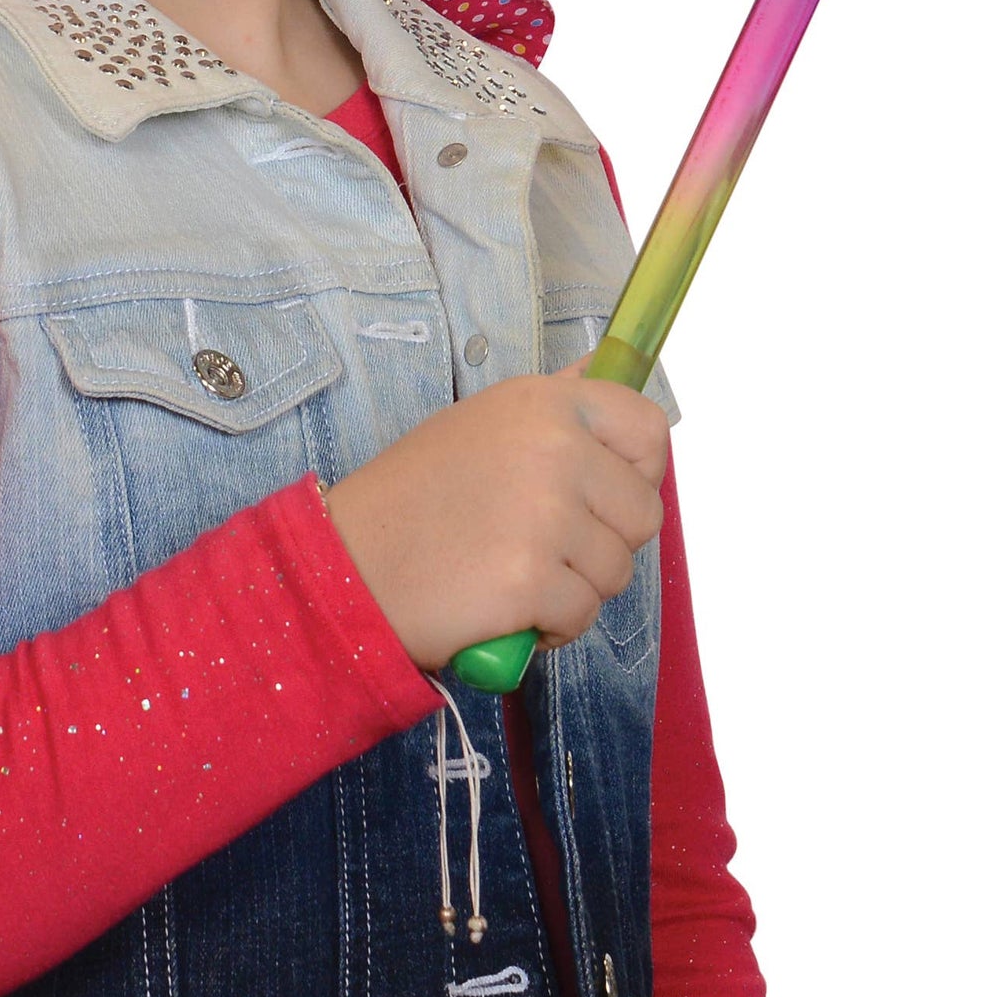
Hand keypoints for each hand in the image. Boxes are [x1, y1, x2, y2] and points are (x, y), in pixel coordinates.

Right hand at [320, 352, 669, 669]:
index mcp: (545, 403)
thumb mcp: (480, 424)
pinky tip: (506, 609)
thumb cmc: (412, 498)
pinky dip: (552, 627)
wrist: (349, 564)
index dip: (638, 473)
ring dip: (575, 588)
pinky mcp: (533, 579)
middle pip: (642, 514)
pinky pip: (582, 615)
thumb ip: (551, 409)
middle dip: (604, 544)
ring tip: (514, 577)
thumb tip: (604, 369)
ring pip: (616, 572)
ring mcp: (546, 515)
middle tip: (544, 549)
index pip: (648, 430)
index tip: (606, 496)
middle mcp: (554, 448)